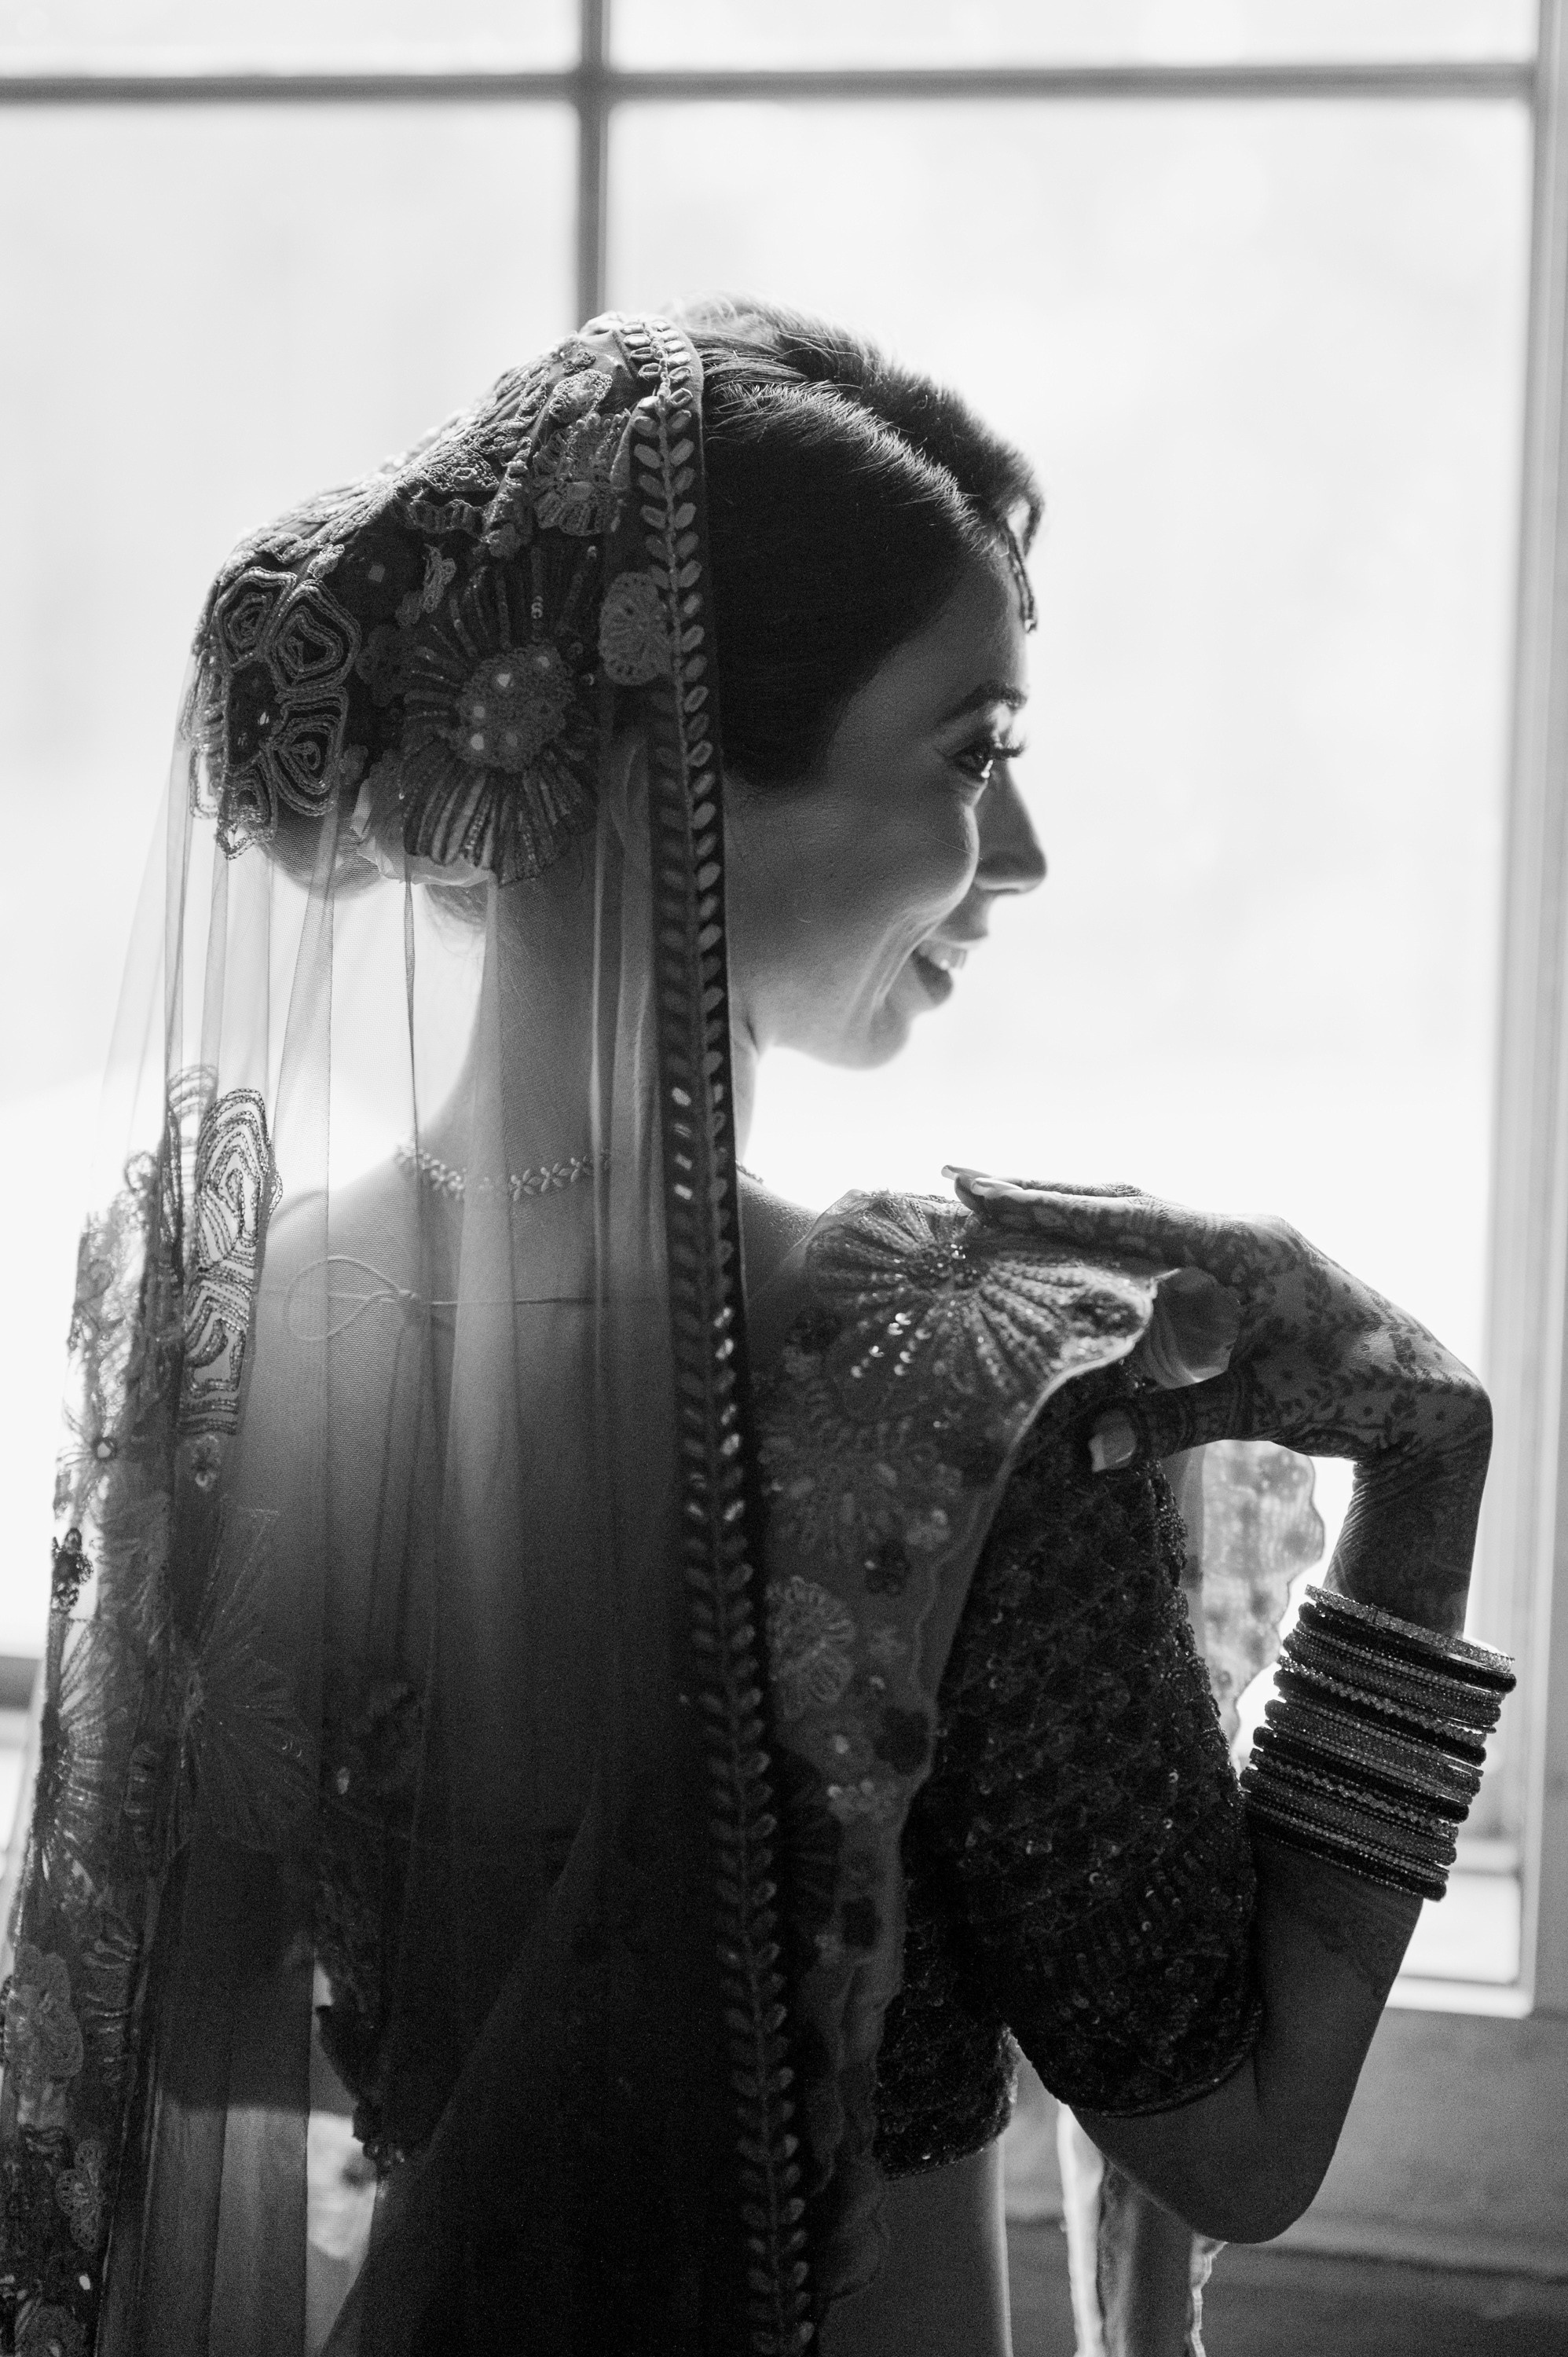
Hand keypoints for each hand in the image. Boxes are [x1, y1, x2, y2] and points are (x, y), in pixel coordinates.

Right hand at [950, 1173, 1490, 1632]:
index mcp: (1243, 1246)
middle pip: (1118, 1198)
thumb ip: (1171, 1422)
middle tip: (953, 1178)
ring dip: (1061, 1205)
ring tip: (984, 1198)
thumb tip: (1086, 1451)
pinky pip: (1153, 1239)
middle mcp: (1235, 1227)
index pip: (1126, 1218)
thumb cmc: (1353, 1395)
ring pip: (1132, 1210)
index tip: (978, 1191)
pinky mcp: (1233, 1262)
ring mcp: (1235, 1239)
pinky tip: (1054, 1241)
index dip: (1047, 1207)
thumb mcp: (1259, 1407)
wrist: (1427, 1390)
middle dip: (1034, 1190)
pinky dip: (1097, 1236)